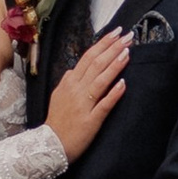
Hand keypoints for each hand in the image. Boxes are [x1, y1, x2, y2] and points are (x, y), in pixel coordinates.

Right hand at [46, 26, 129, 160]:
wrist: (49, 145)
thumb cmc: (57, 121)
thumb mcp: (58, 96)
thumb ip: (68, 82)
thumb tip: (75, 69)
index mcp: (69, 82)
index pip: (88, 57)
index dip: (103, 44)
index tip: (116, 33)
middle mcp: (76, 90)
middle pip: (96, 64)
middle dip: (113, 48)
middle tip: (128, 36)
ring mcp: (84, 104)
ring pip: (100, 80)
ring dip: (115, 65)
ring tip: (127, 52)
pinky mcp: (91, 120)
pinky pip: (104, 104)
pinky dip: (113, 93)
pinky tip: (123, 83)